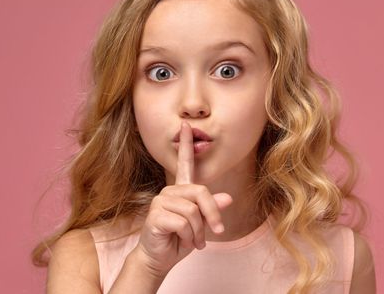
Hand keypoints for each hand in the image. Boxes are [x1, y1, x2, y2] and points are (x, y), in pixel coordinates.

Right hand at [134, 121, 232, 277]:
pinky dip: (189, 237)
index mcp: (181, 190)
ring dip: (199, 232)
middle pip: (201, 192)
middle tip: (215, 231)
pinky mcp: (155, 215)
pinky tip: (183, 242)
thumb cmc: (179, 240)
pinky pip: (184, 222)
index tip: (187, 126)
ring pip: (193, 211)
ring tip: (193, 241)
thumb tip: (227, 197)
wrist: (159, 259)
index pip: (184, 163)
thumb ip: (211, 209)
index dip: (186, 144)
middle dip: (212, 215)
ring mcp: (161, 202)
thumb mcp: (201, 225)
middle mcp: (169, 192)